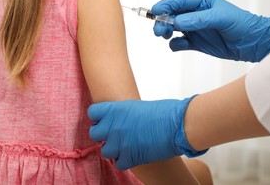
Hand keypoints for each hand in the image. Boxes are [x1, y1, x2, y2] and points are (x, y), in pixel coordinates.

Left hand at [88, 97, 206, 169]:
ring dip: (114, 149)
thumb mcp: (137, 107)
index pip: (92, 112)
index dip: (100, 117)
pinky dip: (125, 161)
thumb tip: (119, 121)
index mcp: (115, 109)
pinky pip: (119, 163)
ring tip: (127, 145)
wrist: (177, 124)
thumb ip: (123, 114)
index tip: (107, 120)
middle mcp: (113, 126)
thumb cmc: (163, 112)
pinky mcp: (129, 157)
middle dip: (104, 135)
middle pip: (94, 133)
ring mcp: (119, 143)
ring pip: (105, 151)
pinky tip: (135, 154)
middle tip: (116, 134)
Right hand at [152, 0, 269, 61]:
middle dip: (162, 20)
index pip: (179, 1)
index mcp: (201, 2)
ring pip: (172, 28)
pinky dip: (175, 45)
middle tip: (159, 30)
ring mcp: (194, 29)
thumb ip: (198, 19)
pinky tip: (180, 45)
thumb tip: (177, 21)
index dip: (165, 5)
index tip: (156, 11)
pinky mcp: (196, 43)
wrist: (252, 43)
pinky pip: (179, 43)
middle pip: (171, 15)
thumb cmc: (241, 24)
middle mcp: (195, 14)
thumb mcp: (220, 18)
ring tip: (165, 36)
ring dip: (165, 32)